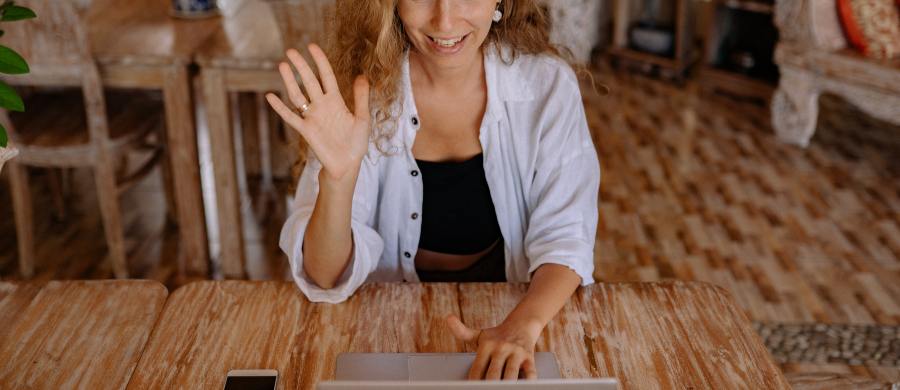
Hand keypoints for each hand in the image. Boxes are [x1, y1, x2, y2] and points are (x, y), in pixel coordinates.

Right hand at [265, 43, 370, 181]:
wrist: (347, 165)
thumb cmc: (356, 143)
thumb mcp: (362, 119)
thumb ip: (361, 98)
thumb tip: (362, 76)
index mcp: (336, 101)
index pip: (326, 76)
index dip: (320, 61)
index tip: (312, 46)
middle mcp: (322, 106)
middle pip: (309, 81)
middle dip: (301, 66)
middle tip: (291, 51)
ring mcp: (312, 117)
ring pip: (298, 95)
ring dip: (290, 81)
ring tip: (281, 65)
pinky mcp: (306, 130)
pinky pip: (291, 117)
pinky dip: (280, 108)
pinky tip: (270, 96)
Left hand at [446, 315, 541, 379]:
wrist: (522, 324)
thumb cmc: (497, 336)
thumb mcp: (479, 334)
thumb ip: (462, 332)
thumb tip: (448, 318)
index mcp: (487, 344)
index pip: (477, 368)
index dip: (473, 381)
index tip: (471, 388)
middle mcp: (501, 348)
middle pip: (493, 373)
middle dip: (488, 385)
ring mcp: (516, 353)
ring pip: (510, 374)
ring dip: (506, 384)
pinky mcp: (529, 357)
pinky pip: (529, 373)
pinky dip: (527, 382)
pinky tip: (521, 387)